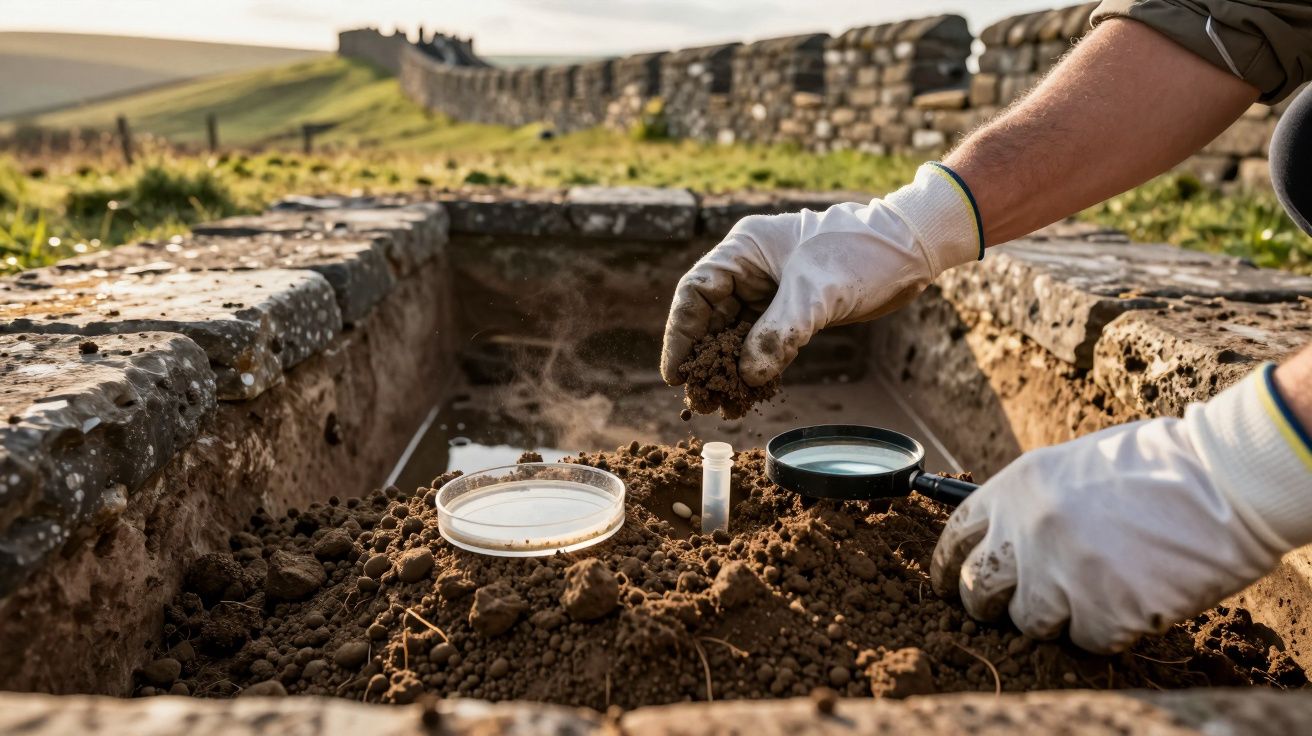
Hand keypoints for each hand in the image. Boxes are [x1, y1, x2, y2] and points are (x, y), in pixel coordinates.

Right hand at [660, 163, 982, 386]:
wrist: (911, 250)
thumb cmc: (863, 254)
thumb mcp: (817, 294)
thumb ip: (779, 334)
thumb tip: (747, 375)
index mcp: (745, 249)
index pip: (696, 292)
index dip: (681, 334)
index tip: (676, 373)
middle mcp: (750, 268)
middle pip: (710, 317)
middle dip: (703, 359)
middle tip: (698, 400)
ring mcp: (770, 289)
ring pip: (735, 333)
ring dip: (729, 369)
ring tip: (722, 406)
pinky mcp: (791, 308)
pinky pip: (762, 342)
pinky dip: (756, 367)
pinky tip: (750, 395)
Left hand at [931, 365, 1311, 652]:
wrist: (1220, 480)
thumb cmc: (1155, 466)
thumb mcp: (1071, 466)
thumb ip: (1031, 504)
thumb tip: (1005, 544)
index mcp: (1013, 489)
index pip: (955, 538)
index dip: (949, 566)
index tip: (948, 584)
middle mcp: (1025, 532)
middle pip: (979, 590)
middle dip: (991, 604)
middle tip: (1016, 606)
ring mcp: (1060, 575)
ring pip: (1030, 623)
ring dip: (1058, 617)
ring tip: (1097, 588)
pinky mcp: (1101, 613)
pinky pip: (1088, 641)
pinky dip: (1109, 630)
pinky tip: (1133, 599)